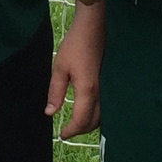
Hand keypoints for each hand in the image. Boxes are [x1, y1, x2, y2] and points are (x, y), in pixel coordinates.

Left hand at [45, 2, 104, 137]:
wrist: (95, 27)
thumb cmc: (76, 44)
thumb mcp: (59, 67)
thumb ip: (55, 91)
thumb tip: (50, 113)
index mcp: (87, 90)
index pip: (81, 120)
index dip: (71, 130)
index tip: (62, 134)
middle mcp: (101, 92)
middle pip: (94, 122)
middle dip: (81, 130)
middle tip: (68, 131)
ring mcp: (108, 87)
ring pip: (103, 115)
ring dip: (90, 123)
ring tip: (77, 123)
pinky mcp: (111, 82)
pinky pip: (107, 105)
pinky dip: (98, 113)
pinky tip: (89, 110)